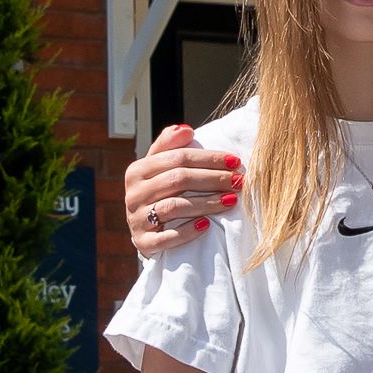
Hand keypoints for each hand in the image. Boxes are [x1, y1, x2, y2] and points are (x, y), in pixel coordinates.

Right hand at [123, 118, 241, 257]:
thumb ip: (170, 145)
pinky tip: (207, 225)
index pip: (178, 158)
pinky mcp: (143, 243)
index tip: (235, 161)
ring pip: (174, 206)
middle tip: (238, 181)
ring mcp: (136, 219)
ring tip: (231, 200)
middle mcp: (134, 193)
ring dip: (207, 203)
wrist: (143, 231)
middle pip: (178, 180)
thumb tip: (187, 129)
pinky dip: (188, 231)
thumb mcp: (158, 167)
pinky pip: (167, 237)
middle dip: (213, 179)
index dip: (209, 158)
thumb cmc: (158, 193)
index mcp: (137, 170)